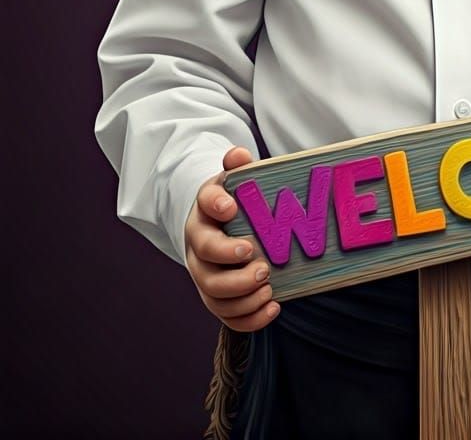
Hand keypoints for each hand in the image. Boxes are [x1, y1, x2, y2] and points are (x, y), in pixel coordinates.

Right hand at [184, 146, 280, 331]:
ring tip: (269, 287)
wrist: (218, 225)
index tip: (232, 207)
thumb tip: (239, 154)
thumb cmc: (233, 201)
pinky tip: (273, 307)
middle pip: (206, 262)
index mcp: (205, 210)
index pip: (205, 203)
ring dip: (243, 296)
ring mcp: (204, 273)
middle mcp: (198, 246)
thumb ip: (237, 164)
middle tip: (264, 266)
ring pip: (213, 294)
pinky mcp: (215, 296)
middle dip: (234, 269)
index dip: (217, 204)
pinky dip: (248, 317)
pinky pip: (226, 315)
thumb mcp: (233, 180)